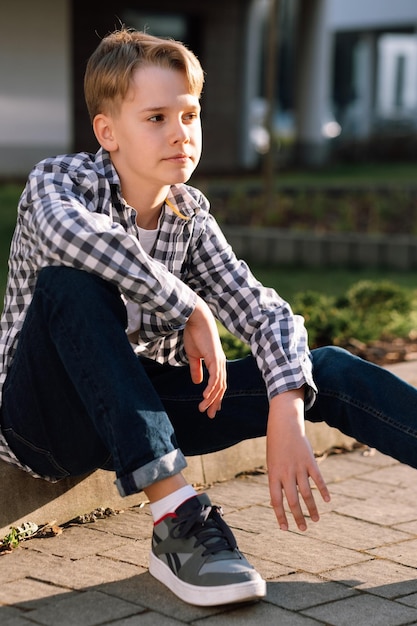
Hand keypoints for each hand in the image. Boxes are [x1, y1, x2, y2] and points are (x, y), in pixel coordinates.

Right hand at [183, 297, 226, 417]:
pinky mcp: (215, 359)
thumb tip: (197, 382)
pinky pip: (215, 378)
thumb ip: (196, 369)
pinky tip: (205, 396)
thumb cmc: (194, 334)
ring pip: (218, 385)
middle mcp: (220, 364)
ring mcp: (219, 361)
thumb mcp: (193, 355)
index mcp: (216, 363)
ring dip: (210, 398)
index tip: (210, 408)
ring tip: (202, 408)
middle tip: (209, 415)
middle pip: (221, 388)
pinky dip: (211, 388)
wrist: (196, 320)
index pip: (218, 384)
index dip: (215, 396)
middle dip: (215, 402)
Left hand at [267, 389, 330, 531]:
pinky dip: (323, 490)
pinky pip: (318, 479)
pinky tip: (327, 501)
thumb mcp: (271, 465)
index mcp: (273, 475)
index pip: (276, 501)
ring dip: (312, 508)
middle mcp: (286, 473)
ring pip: (307, 493)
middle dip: (298, 516)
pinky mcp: (310, 461)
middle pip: (293, 500)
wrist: (284, 425)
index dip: (280, 516)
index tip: (285, 529)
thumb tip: (277, 503)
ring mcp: (299, 467)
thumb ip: (276, 482)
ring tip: (316, 520)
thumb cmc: (276, 447)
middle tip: (303, 529)